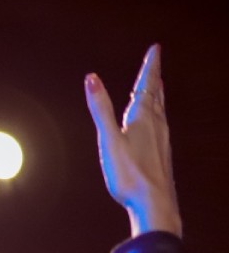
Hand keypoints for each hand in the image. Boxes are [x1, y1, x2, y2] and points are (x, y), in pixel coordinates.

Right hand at [84, 44, 181, 237]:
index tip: (155, 49)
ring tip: (156, 87)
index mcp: (142, 118)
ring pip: (159, 110)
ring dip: (156, 95)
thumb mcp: (109, 140)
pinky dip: (156, 114)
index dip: (149, 66)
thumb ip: (100, 109)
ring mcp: (161, 139)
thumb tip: (91, 78)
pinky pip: (160, 125)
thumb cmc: (129, 173)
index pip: (146, 85)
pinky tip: (154, 122)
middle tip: (155, 63)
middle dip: (153, 77)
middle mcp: (156, 125)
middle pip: (155, 95)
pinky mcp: (161, 153)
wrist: (154, 202)